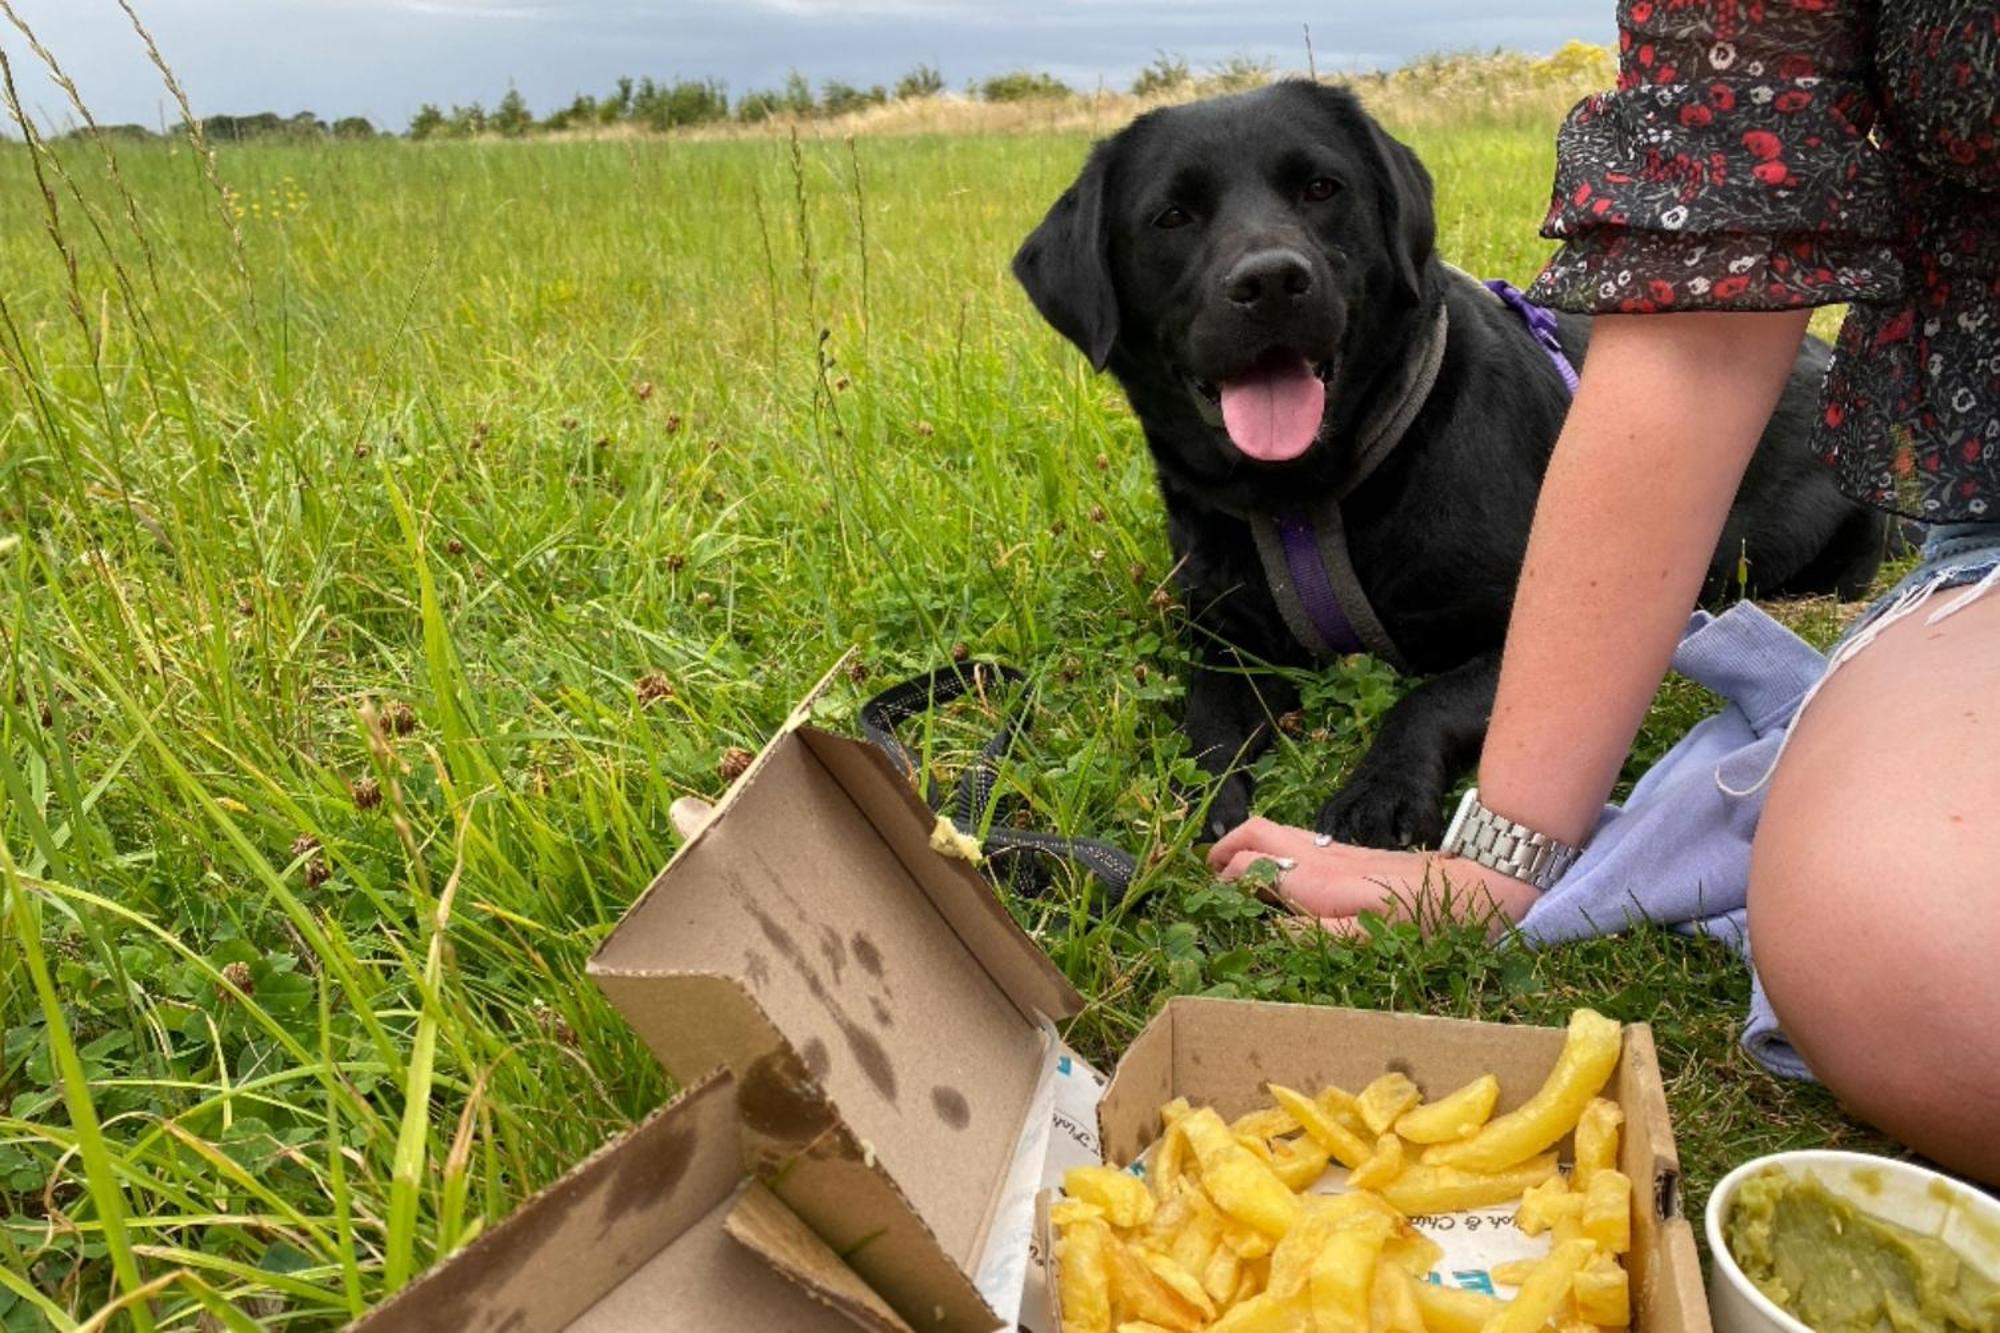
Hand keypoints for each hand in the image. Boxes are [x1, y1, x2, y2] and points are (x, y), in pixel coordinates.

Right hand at [1207, 817, 1540, 937]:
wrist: (1482, 883)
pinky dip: (1271, 851)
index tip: (1209, 898)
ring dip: (1246, 846)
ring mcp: (1338, 852)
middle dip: (1225, 848)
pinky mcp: (1353, 854)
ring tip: (1228, 872)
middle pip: (1258, 833)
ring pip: (1276, 832)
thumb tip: (1272, 925)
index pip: (1251, 863)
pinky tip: (1276, 874)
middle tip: (1207, 873)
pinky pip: (1298, 842)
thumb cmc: (1435, 919)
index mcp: (1321, 881)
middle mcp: (1323, 858)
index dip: (1224, 876)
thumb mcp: (1378, 938)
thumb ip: (1321, 933)